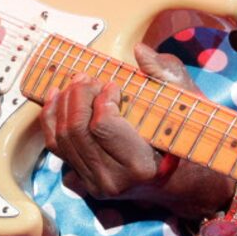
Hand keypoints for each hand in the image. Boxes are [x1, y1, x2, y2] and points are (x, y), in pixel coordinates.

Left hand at [39, 42, 233, 216]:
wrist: (181, 176)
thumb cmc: (185, 135)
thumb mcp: (185, 100)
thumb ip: (164, 73)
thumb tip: (140, 51)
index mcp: (140, 165)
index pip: (103, 125)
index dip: (103, 97)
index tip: (114, 86)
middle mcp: (114, 181)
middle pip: (77, 129)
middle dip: (79, 95)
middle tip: (90, 78)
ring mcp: (95, 184)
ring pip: (63, 137)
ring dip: (65, 102)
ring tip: (78, 83)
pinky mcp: (82, 180)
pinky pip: (56, 147)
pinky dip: (52, 118)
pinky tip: (58, 96)